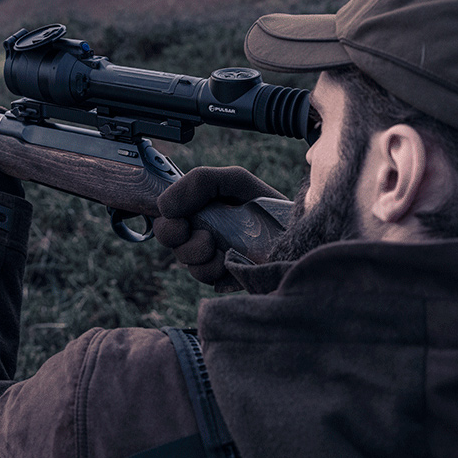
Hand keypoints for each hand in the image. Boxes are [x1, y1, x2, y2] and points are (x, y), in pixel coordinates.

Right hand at [153, 167, 285, 283]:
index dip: (166, 216)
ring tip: (221, 247)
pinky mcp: (221, 277)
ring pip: (184, 259)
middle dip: (177, 236)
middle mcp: (198, 228)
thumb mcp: (234, 180)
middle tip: (202, 234)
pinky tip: (229, 261)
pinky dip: (213, 269)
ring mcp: (208, 254)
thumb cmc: (264, 204)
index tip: (179, 218)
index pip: (163, 210)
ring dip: (199, 253)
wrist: (294, 233)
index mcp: (198, 205)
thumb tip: (165, 207)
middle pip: (165, 235)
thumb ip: (199, 182)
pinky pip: (203, 277)